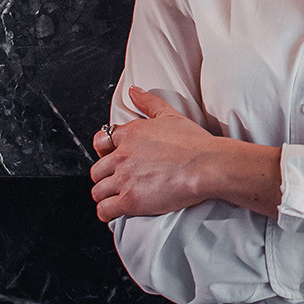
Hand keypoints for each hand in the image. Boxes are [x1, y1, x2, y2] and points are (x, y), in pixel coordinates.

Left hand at [89, 86, 221, 221]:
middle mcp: (122, 155)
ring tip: (118, 197)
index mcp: (130, 134)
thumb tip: (133, 91)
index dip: (105, 152)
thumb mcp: (171, 115)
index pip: (101, 142)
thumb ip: (149, 102)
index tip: (113, 158)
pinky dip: (107, 212)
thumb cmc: (195, 143)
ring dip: (106, 195)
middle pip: (97, 170)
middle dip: (105, 176)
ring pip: (98, 191)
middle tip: (119, 180)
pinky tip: (116, 211)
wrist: (207, 166)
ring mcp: (124, 178)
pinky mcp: (130, 200)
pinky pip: (104, 210)